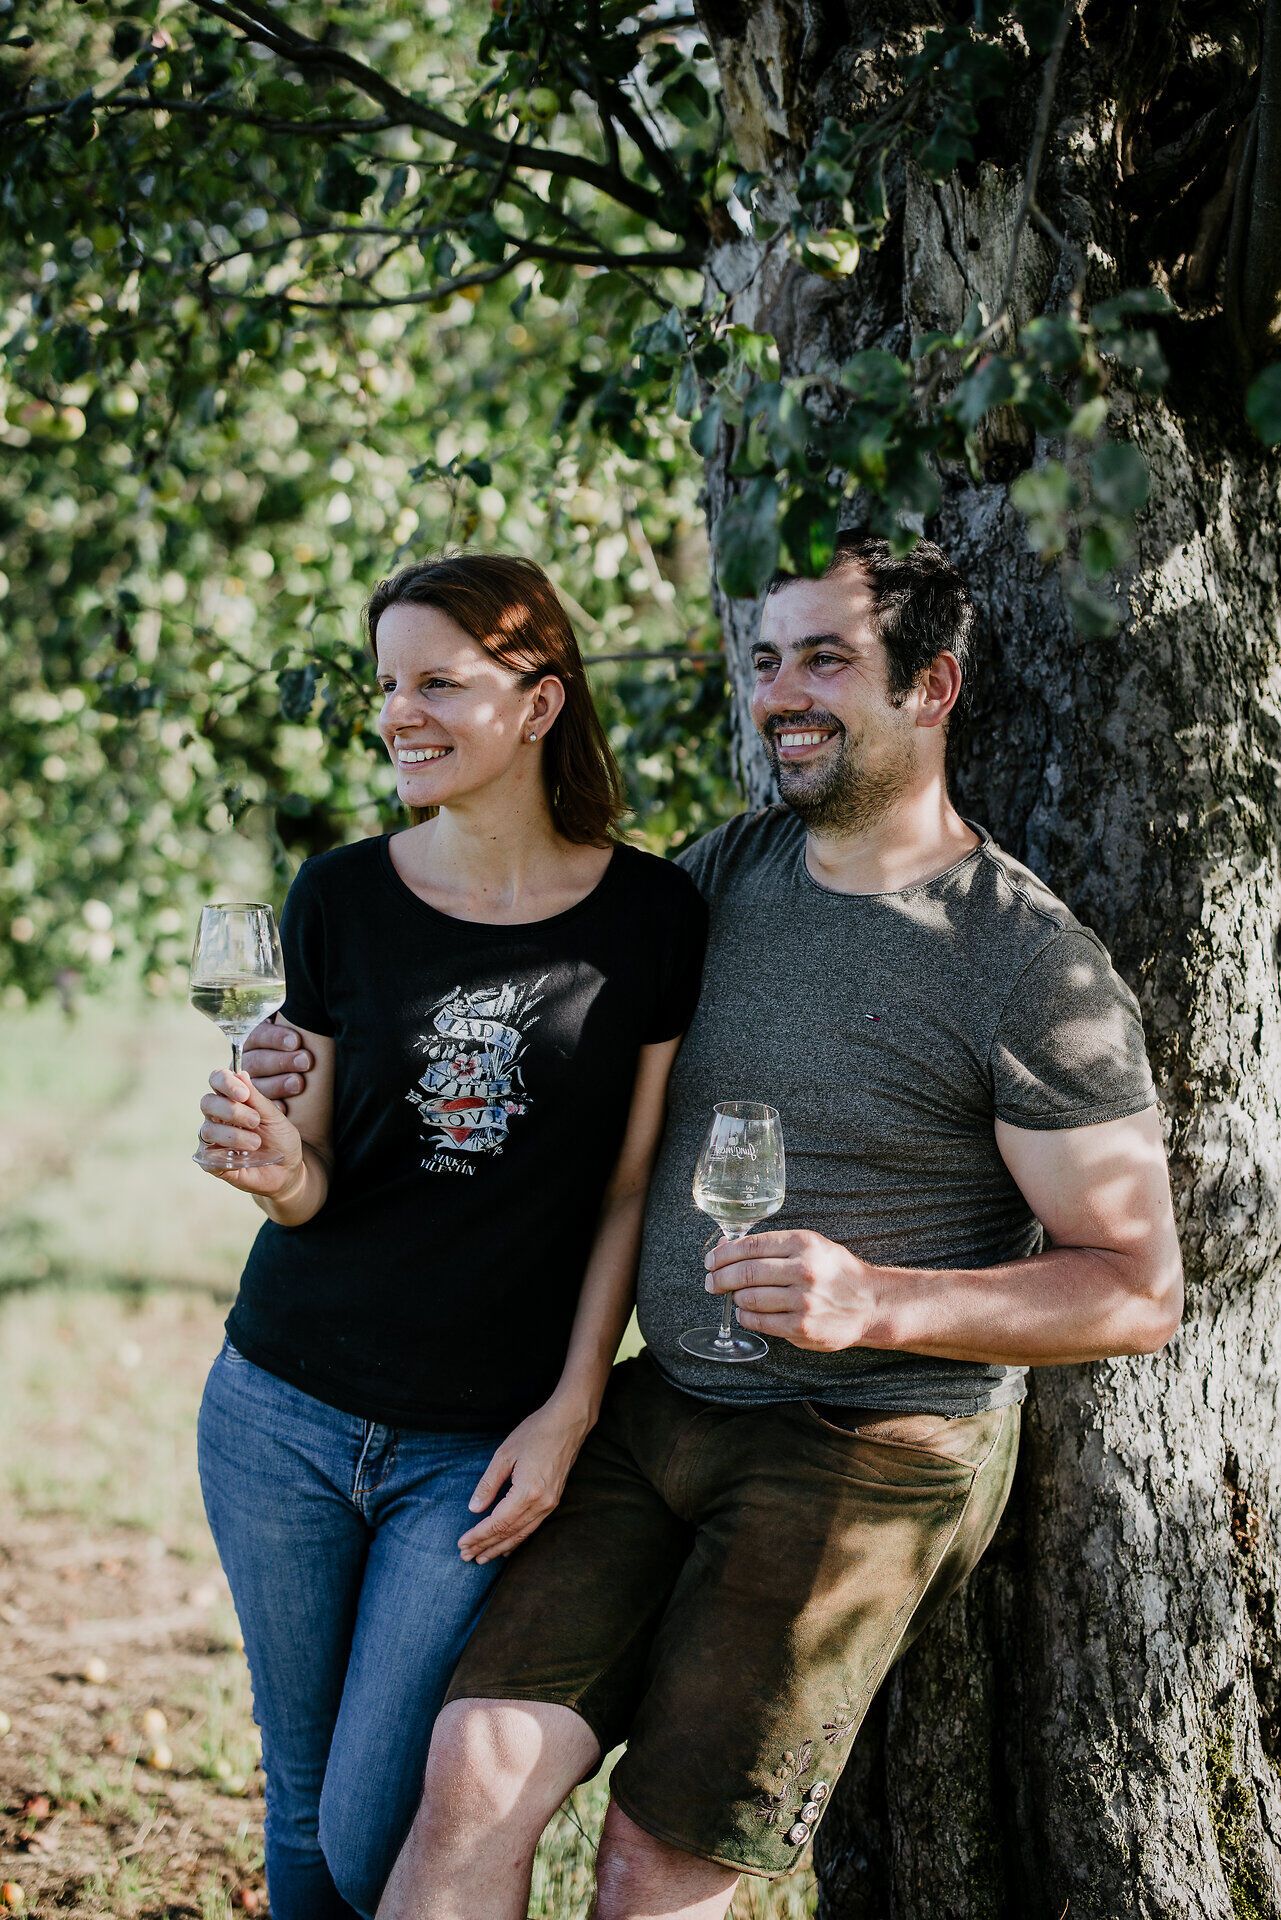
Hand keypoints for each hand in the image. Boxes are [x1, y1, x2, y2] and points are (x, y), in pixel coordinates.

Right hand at [197, 1069, 303, 1195]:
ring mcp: (213, 1140)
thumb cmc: (281, 1140)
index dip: (226, 1082)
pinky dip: (224, 1156)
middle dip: (231, 1110)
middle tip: (255, 1121)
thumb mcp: (274, 1117)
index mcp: (232, 1099)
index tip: (244, 1094)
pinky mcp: (211, 1162)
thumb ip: (257, 1098)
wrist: (288, 1171)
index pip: (217, 1080)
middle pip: (207, 1102)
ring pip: (208, 1129)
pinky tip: (242, 1159)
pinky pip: (207, 1157)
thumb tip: (240, 1072)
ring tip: (256, 1144)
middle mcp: (218, 1117)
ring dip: (234, 1135)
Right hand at [241, 1018, 312, 1106]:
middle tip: (306, 1061)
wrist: (299, 1094)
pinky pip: (256, 1108)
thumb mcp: (297, 1035)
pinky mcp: (250, 1106)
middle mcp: (246, 1061)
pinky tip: (285, 1108)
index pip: (259, 1036)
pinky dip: (272, 1107)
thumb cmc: (303, 1052)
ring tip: (299, 1084)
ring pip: (256, 1084)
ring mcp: (244, 1085)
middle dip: (282, 1061)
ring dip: (278, 1084)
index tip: (297, 1041)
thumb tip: (315, 994)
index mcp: (254, 1040)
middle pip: (257, 1060)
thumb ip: (299, 1024)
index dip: (276, 1038)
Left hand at [457, 1397, 593, 1564]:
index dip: (478, 1536)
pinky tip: (507, 1546)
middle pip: (509, 1533)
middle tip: (466, 1557)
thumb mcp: (504, 1454)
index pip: (497, 1523)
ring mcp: (550, 1504)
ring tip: (482, 1557)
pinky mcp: (553, 1501)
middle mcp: (541, 1503)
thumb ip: (488, 1484)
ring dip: (500, 1548)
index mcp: (527, 1492)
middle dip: (486, 1547)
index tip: (461, 1544)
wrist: (568, 1423)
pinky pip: (532, 1527)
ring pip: (522, 1534)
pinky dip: (517, 1539)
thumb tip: (474, 1509)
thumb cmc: (535, 1433)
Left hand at [704, 1229, 880, 1351]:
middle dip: (720, 1277)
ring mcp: (803, 1300)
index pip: (750, 1246)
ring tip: (736, 1296)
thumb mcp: (812, 1246)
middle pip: (745, 1272)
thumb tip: (729, 1248)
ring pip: (749, 1298)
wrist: (870, 1303)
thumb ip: (774, 1246)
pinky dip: (746, 1316)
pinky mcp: (801, 1326)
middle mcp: (803, 1270)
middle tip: (712, 1281)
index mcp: (803, 1244)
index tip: (711, 1261)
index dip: (724, 1254)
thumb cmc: (835, 1272)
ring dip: (736, 1297)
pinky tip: (747, 1312)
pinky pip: (760, 1321)